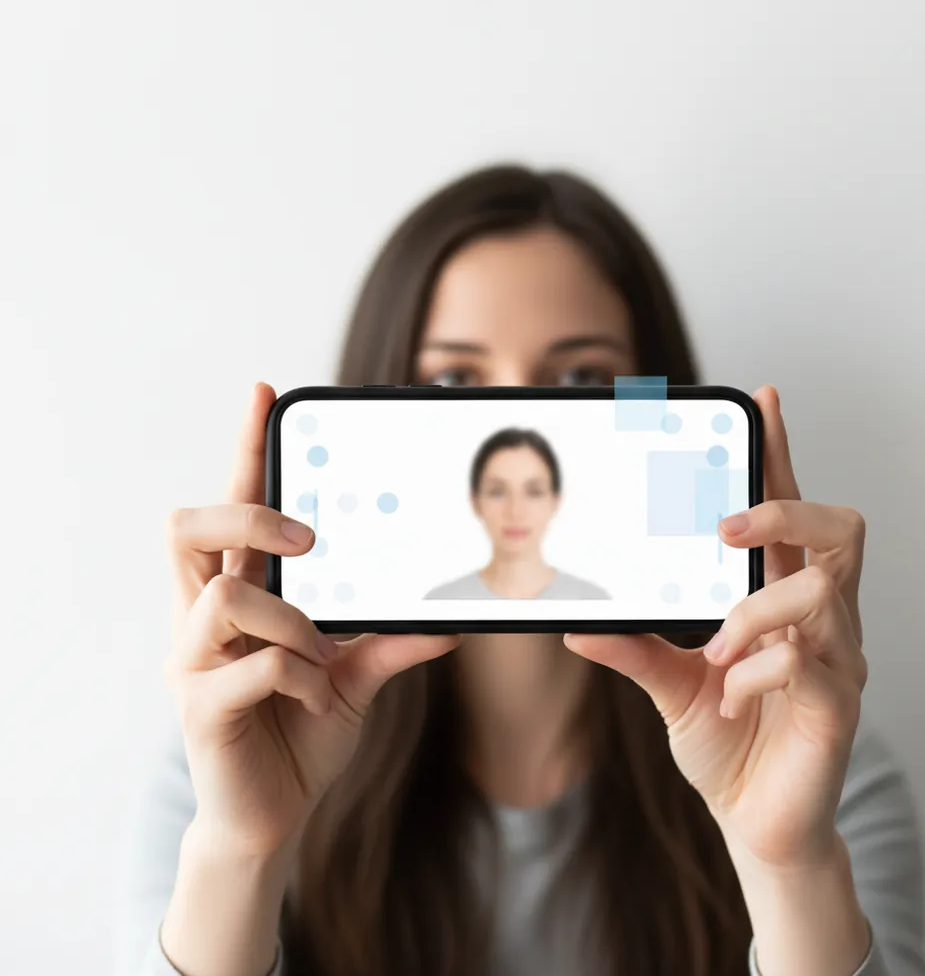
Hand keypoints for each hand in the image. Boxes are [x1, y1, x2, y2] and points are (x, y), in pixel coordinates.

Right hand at [164, 382, 459, 857]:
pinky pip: (258, 666)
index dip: (241, 450)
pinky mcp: (200, 708)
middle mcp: (203, 621)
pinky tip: (317, 699)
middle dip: (249, 517)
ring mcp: (193, 663)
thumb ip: (391, 643)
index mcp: (237, 600)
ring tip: (322, 659)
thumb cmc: (302, 734)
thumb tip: (449, 621)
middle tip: (305, 540)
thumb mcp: (356, 679)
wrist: (273, 817)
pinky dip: (305, 677)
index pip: (228, 511)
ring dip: (294, 623)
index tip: (263, 393)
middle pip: (188, 529)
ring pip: (227, 597)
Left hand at [564, 384, 867, 869]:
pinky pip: (806, 661)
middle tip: (728, 525)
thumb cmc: (725, 741)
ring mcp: (839, 658)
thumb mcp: (668, 684)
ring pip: (819, 590)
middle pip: (839, 527)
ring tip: (715, 650)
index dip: (781, 453)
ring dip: (754, 612)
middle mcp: (821, 616)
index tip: (762, 401)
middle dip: (783, 509)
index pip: (789, 510)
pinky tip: (730, 696)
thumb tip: (576, 624)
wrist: (754, 821)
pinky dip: (754, 672)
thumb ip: (632, 648)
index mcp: (781, 597)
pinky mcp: (840, 705)